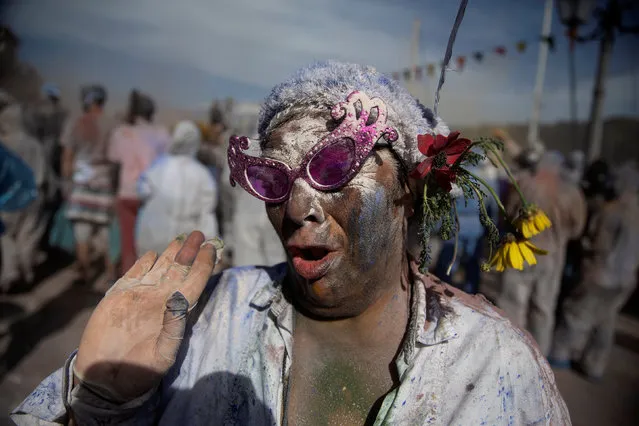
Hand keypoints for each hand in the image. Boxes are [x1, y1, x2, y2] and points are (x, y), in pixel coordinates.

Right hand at [74, 231, 218, 401]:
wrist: (105, 379)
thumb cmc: (139, 372)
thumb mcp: (162, 355)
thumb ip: (173, 328)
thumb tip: (182, 300)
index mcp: (175, 312)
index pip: (194, 283)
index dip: (204, 266)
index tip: (212, 248)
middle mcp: (160, 300)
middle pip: (179, 270)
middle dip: (190, 252)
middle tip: (199, 233)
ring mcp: (140, 296)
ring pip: (160, 268)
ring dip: (172, 253)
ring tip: (184, 237)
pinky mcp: (119, 296)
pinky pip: (135, 274)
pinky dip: (143, 262)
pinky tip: (153, 254)